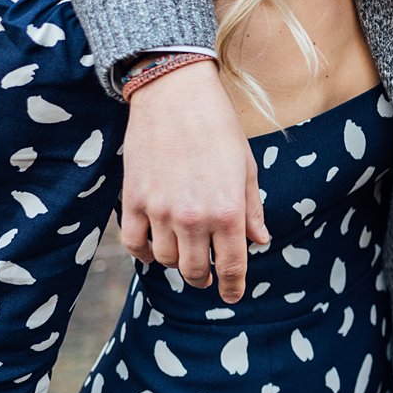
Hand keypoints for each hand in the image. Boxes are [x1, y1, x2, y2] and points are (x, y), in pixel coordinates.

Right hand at [121, 61, 268, 301]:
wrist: (175, 96)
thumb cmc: (219, 129)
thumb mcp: (246, 169)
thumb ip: (251, 210)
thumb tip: (260, 241)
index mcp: (228, 211)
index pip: (231, 265)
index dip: (232, 286)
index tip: (232, 296)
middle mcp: (193, 217)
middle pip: (194, 270)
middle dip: (203, 279)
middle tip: (206, 277)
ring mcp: (159, 211)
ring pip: (165, 259)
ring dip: (176, 263)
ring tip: (183, 255)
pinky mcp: (132, 201)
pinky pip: (134, 244)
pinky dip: (144, 252)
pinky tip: (154, 248)